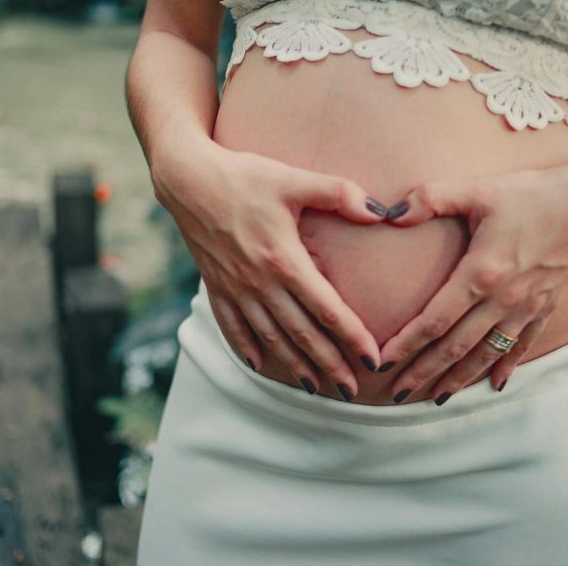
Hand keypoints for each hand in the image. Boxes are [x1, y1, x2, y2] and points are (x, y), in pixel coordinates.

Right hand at [152, 135, 386, 398]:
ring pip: (269, 336)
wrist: (187, 179)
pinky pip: (231, 325)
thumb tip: (379, 212)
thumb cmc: (244, 176)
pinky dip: (245, 347)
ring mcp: (235, 288)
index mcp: (284, 260)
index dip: (352, 337)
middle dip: (329, 364)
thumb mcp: (293, 179)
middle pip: (301, 333)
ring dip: (293, 365)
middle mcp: (259, 282)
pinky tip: (258, 364)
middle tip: (353, 391)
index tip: (373, 360)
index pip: (326, 309)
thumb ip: (338, 193)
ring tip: (315, 387)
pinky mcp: (215, 285)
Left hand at [377, 164, 567, 404]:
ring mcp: (526, 308)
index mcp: (481, 273)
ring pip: (485, 353)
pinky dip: (505, 366)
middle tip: (397, 394)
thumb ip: (429, 199)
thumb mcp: (476, 190)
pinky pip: (521, 345)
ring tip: (435, 398)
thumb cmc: (531, 194)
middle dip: (424, 372)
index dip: (406, 344)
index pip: (435, 320)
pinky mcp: (545, 307)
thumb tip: (388, 214)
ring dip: (459, 378)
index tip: (382, 362)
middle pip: (455, 347)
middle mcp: (503, 300)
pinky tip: (493, 384)